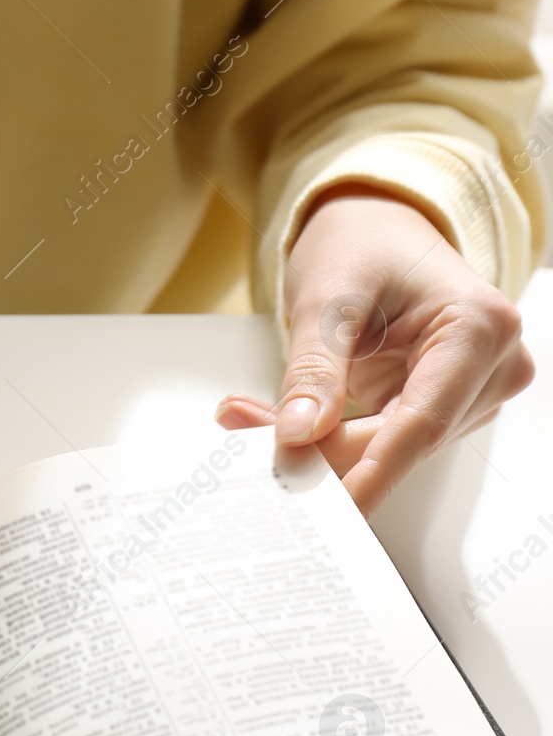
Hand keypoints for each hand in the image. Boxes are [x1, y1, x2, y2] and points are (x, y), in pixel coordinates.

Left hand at [214, 187, 532, 513]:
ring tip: (247, 416)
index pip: (422, 421)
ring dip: (320, 443)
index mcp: (478, 328)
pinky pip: (382, 437)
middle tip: (244, 439)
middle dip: (324, 452)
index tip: (335, 510)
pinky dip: (329, 435)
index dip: (373, 471)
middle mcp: (492, 365)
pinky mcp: (440, 403)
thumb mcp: (326, 299)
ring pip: (389, 447)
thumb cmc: (362, 244)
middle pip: (404, 441)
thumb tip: (299, 433)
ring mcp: (471, 389)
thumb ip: (315, 369)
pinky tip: (279, 420)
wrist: (375, 226)